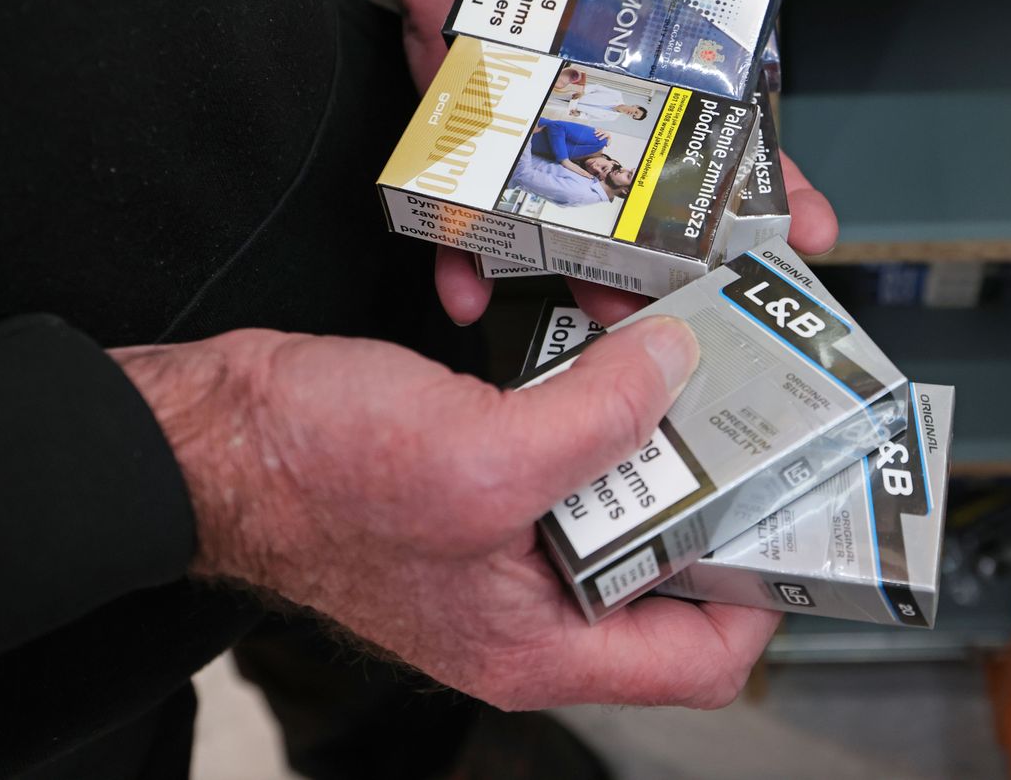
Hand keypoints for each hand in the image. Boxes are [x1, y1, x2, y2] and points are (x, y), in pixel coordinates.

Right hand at [113, 318, 779, 709]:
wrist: (217, 433)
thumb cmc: (313, 474)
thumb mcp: (478, 453)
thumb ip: (596, 418)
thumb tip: (675, 371)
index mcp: (537, 638)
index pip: (698, 659)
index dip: (760, 595)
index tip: (792, 512)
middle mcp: (530, 601)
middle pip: (665, 562)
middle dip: (708, 482)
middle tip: (747, 410)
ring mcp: (504, 539)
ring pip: (618, 493)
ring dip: (648, 427)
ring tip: (680, 363)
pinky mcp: (480, 481)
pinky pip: (566, 449)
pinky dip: (590, 401)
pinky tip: (602, 350)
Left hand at [377, 0, 836, 325]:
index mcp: (666, 75)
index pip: (733, 145)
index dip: (774, 188)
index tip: (810, 230)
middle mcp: (612, 119)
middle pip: (657, 207)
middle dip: (679, 260)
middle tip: (696, 299)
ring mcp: (544, 137)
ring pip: (572, 226)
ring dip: (584, 274)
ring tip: (601, 309)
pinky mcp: (480, 143)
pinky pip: (471, 211)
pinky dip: (464, 256)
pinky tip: (469, 292)